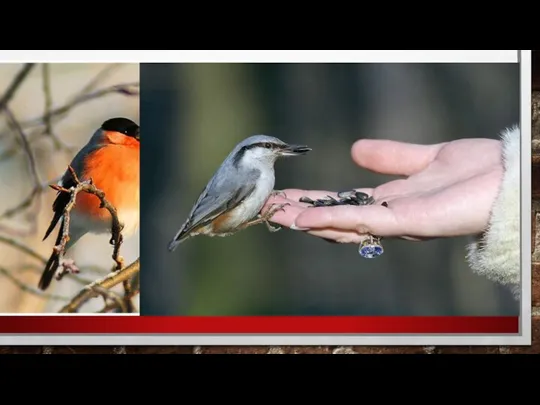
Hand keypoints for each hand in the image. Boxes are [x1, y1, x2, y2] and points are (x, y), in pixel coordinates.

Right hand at [263, 137, 503, 243]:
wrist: (510, 178)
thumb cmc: (476, 171)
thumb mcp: (424, 158)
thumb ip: (391, 157)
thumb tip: (355, 149)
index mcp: (391, 202)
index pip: (342, 203)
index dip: (311, 200)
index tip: (283, 196)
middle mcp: (389, 217)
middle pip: (335, 218)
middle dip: (300, 215)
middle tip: (266, 209)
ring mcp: (397, 223)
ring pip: (343, 225)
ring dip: (307, 221)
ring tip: (276, 215)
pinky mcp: (408, 223)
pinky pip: (365, 222)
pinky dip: (333, 221)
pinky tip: (306, 219)